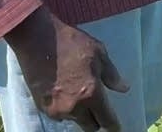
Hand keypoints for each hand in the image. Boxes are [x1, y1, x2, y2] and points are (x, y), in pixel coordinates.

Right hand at [5, 7, 128, 129]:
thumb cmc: (70, 42)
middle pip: (90, 126)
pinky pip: (60, 115)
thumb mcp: (98, 51)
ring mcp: (57, 110)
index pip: (106, 120)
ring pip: (75, 120)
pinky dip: (65, 107)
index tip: (116, 127)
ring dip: (79, 112)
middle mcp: (75, 107)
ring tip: (76, 91)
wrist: (37, 39)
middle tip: (97, 105)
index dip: (114, 125)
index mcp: (91, 93)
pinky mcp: (43, 108)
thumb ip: (111, 74)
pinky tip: (63, 90)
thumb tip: (124, 89)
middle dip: (96, 119)